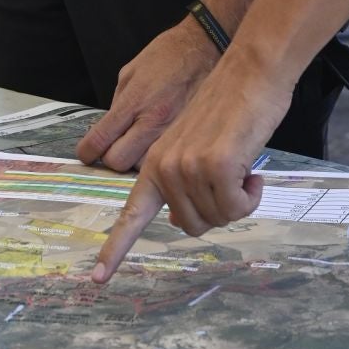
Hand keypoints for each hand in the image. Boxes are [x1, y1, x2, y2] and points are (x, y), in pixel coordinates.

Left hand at [75, 18, 217, 171]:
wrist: (204, 47)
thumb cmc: (168, 56)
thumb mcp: (130, 71)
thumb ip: (117, 104)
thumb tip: (106, 130)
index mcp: (134, 101)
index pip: (100, 140)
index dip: (87, 151)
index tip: (87, 152)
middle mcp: (152, 120)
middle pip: (118, 162)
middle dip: (112, 157)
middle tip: (115, 147)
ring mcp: (172, 132)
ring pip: (143, 168)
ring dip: (137, 160)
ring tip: (141, 145)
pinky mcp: (189, 138)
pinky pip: (166, 160)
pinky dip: (158, 158)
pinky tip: (159, 144)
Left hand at [91, 51, 293, 283]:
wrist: (251, 71)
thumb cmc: (230, 108)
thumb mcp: (193, 146)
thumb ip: (179, 180)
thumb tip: (175, 220)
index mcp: (156, 164)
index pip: (131, 215)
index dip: (115, 249)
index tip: (97, 277)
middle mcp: (165, 168)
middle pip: (194, 227)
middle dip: (219, 210)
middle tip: (232, 177)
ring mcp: (188, 167)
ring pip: (219, 218)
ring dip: (239, 199)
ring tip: (240, 163)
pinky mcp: (216, 166)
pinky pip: (238, 208)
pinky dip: (252, 195)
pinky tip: (251, 168)